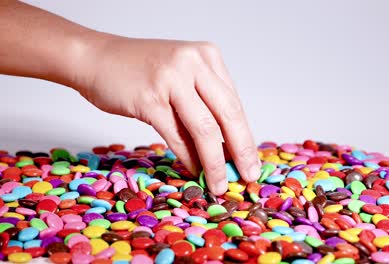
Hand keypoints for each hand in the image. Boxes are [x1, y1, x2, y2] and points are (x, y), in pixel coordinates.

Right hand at [74, 35, 260, 194]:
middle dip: (241, 151)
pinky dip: (189, 159)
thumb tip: (226, 148)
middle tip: (248, 176)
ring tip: (219, 184)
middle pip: (228, 114)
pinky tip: (195, 173)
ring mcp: (171, 79)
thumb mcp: (181, 76)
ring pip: (205, 129)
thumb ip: (204, 103)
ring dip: (214, 163)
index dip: (245, 135)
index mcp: (207, 56)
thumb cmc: (140, 71)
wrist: (96, 58)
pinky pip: (177, 136)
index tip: (249, 159)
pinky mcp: (149, 99)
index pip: (234, 103)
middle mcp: (193, 63)